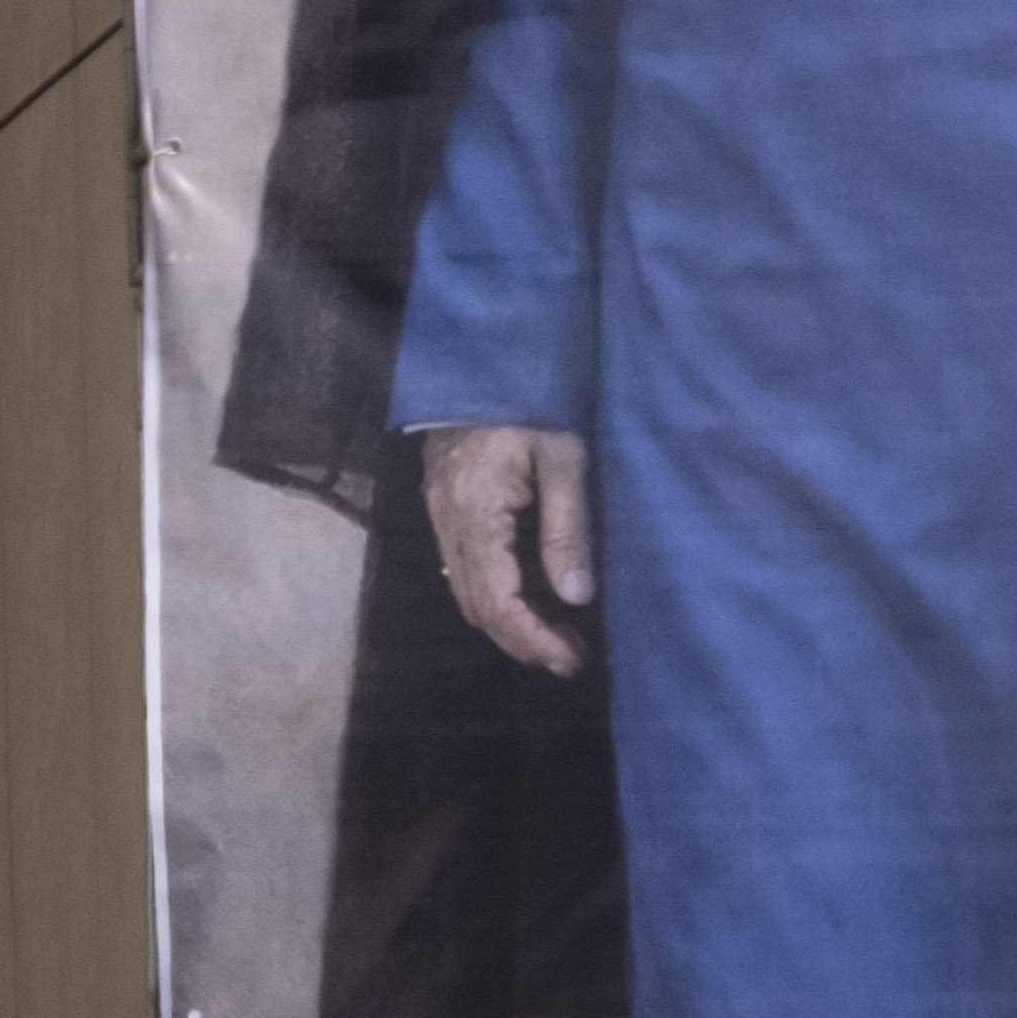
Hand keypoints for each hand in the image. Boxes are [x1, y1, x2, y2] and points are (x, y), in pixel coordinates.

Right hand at [421, 423, 598, 677]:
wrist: (484, 358)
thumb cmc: (531, 401)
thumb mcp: (563, 458)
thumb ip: (567, 528)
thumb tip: (576, 598)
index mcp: (474, 512)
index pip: (497, 601)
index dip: (532, 640)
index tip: (571, 660)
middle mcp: (447, 521)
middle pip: (476, 607)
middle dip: (522, 640)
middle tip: (572, 654)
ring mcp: (440, 514)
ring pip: (467, 592)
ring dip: (510, 621)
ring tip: (560, 630)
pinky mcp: (445, 507)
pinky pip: (464, 568)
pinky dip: (497, 593)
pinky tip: (534, 590)